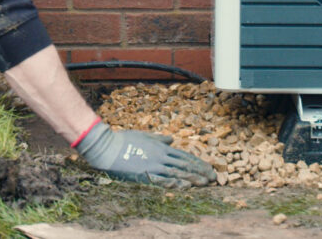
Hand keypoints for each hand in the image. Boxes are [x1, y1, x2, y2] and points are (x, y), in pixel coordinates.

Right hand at [76, 121, 216, 187]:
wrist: (108, 148)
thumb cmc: (124, 140)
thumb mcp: (144, 135)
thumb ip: (159, 139)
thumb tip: (171, 140)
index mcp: (161, 147)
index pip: (184, 156)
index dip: (198, 162)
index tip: (208, 168)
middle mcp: (161, 156)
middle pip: (185, 165)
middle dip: (200, 171)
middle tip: (213, 178)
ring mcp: (154, 166)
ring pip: (178, 172)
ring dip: (193, 178)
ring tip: (205, 183)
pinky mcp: (145, 175)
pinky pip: (163, 180)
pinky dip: (175, 183)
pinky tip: (185, 186)